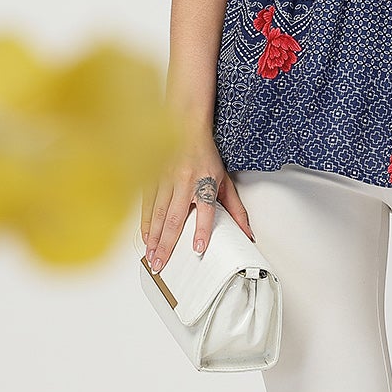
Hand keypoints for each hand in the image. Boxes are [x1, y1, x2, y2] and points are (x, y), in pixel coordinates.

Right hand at [140, 132, 252, 272]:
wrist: (185, 128)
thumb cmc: (206, 156)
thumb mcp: (225, 181)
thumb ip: (236, 209)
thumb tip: (247, 233)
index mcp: (205, 183)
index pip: (207, 210)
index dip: (202, 230)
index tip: (199, 247)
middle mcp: (185, 183)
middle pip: (176, 218)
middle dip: (167, 244)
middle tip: (161, 264)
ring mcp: (166, 181)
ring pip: (158, 214)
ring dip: (154, 238)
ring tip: (151, 256)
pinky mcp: (153, 179)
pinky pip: (147, 205)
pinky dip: (145, 223)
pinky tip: (145, 238)